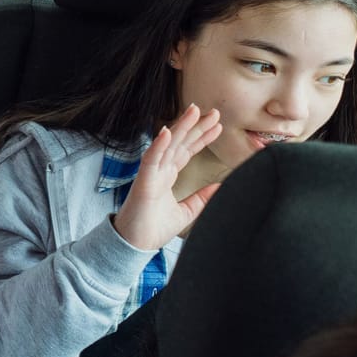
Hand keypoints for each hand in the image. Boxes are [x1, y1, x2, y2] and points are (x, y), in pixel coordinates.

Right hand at [113, 104, 222, 251]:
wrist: (135, 245)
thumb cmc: (153, 229)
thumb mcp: (187, 212)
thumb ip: (202, 198)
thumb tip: (221, 186)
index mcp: (167, 176)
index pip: (186, 151)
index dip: (201, 138)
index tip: (217, 126)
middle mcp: (159, 171)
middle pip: (180, 143)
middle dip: (196, 127)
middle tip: (214, 112)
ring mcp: (151, 174)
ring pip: (167, 145)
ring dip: (180, 127)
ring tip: (194, 111)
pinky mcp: (143, 181)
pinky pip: (151, 159)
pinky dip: (159, 145)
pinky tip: (167, 131)